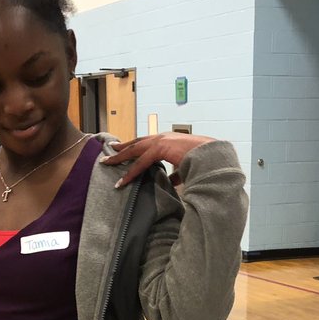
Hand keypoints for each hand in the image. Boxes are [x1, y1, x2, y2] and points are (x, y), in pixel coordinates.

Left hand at [100, 132, 214, 187]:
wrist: (212, 155)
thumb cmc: (203, 161)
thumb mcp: (185, 167)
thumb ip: (176, 173)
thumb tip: (171, 181)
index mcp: (168, 140)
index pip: (146, 143)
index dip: (134, 146)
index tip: (123, 149)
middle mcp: (162, 137)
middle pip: (136, 142)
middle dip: (122, 147)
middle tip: (108, 151)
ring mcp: (160, 141)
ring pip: (134, 150)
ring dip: (119, 158)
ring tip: (106, 163)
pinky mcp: (160, 148)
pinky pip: (140, 163)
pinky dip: (130, 173)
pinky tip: (121, 181)